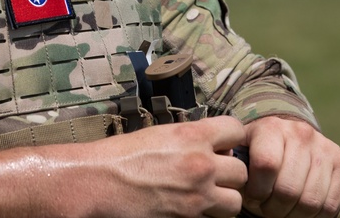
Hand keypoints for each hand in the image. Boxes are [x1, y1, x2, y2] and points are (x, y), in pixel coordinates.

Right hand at [0, 115, 248, 217]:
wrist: (97, 182)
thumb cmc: (121, 155)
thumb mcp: (159, 133)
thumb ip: (190, 138)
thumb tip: (211, 145)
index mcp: (194, 135)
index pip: (238, 130)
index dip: (232, 139)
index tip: (223, 146)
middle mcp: (202, 164)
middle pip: (242, 171)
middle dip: (231, 175)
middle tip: (215, 177)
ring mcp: (198, 197)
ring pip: (236, 203)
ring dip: (224, 200)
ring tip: (205, 198)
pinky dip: (205, 217)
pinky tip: (189, 210)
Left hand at [241, 116, 339, 217]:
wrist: (289, 140)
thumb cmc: (258, 153)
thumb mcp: (241, 152)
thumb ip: (235, 163)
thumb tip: (233, 179)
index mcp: (271, 127)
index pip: (266, 165)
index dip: (257, 191)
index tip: (252, 197)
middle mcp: (301, 133)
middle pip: (289, 189)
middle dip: (274, 209)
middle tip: (267, 210)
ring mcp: (325, 147)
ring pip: (310, 202)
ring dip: (293, 215)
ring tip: (282, 210)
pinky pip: (331, 206)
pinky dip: (314, 217)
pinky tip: (301, 209)